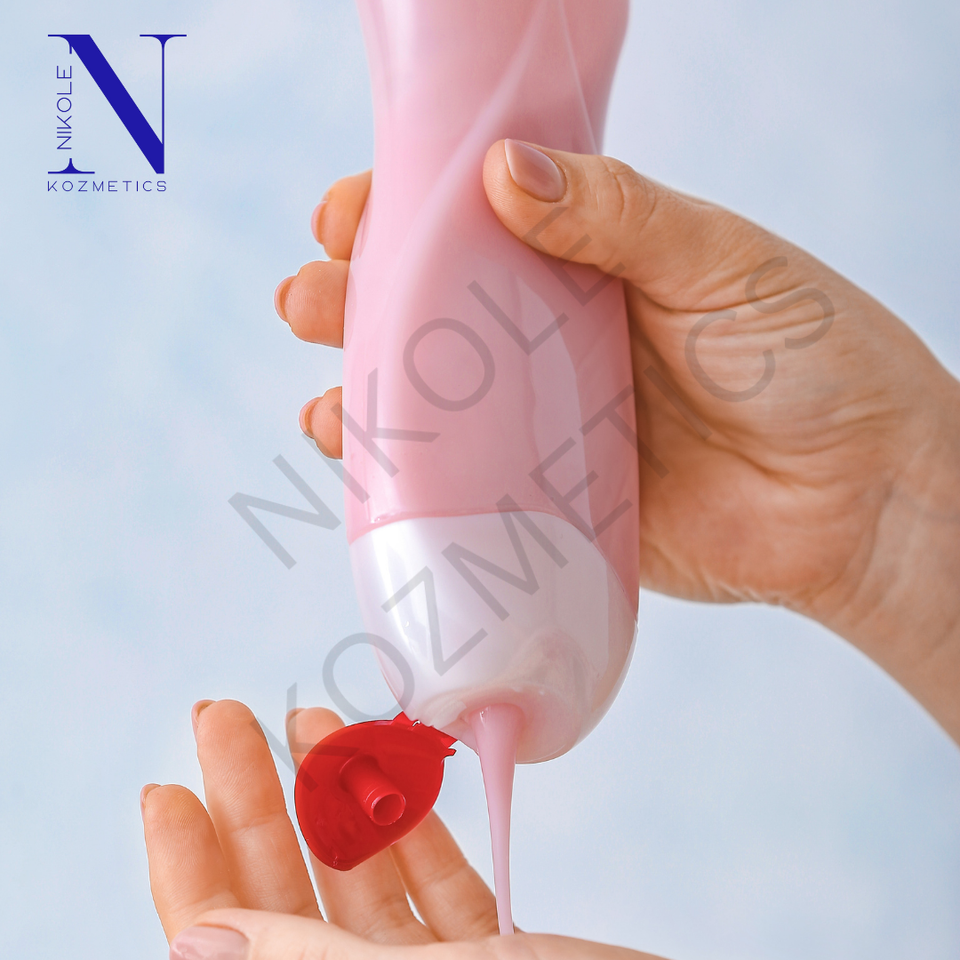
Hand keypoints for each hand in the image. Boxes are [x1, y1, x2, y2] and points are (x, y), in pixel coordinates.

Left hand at [142, 699, 662, 957]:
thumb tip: (199, 937)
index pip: (221, 944)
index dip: (186, 866)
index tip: (169, 782)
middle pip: (283, 896)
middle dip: (251, 799)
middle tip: (224, 712)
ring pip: (356, 878)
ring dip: (330, 794)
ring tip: (303, 717)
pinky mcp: (490, 957)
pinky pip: (431, 882)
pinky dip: (408, 819)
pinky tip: (388, 762)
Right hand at [276, 142, 959, 741]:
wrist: (861, 501)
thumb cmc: (817, 363)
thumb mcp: (722, 262)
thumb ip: (620, 215)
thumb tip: (505, 171)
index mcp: (592, 268)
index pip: (476, 226)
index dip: (406, 213)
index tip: (350, 211)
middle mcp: (557, 344)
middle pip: (434, 314)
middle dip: (356, 302)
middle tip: (307, 298)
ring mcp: (549, 427)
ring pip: (435, 404)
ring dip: (362, 395)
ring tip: (322, 402)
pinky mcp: (554, 506)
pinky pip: (467, 491)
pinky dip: (409, 482)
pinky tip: (364, 468)